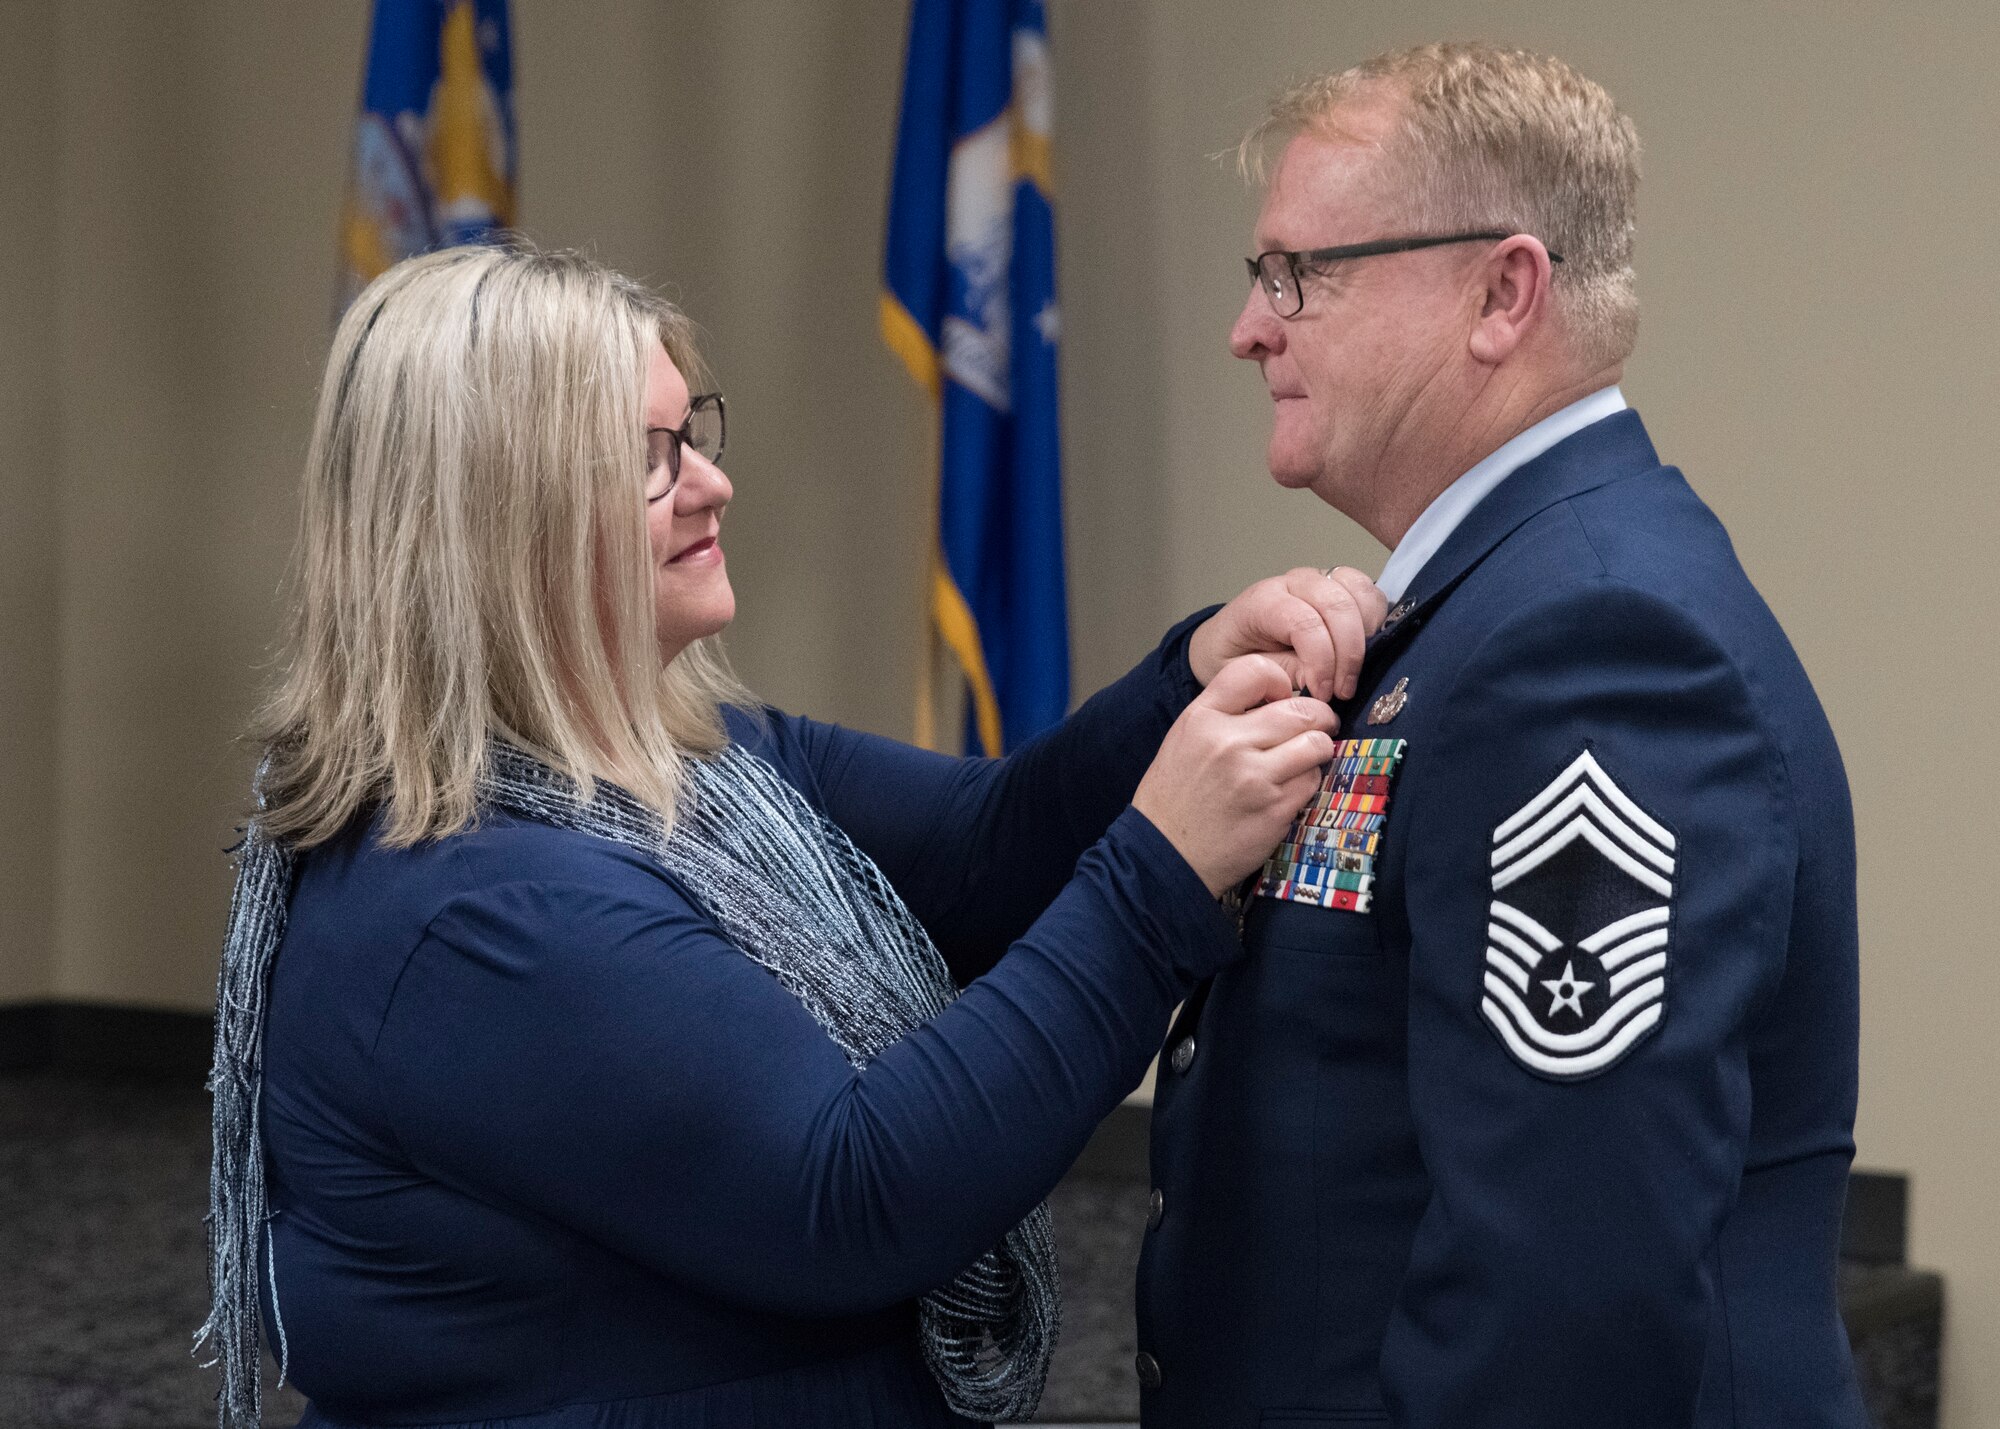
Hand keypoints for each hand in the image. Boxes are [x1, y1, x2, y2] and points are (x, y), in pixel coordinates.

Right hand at [1133, 655, 1339, 896]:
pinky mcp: (1274, 809)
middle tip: (1320, 725)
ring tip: (1309, 756)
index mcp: (1202, 719)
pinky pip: (1312, 781)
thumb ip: (1224, 714)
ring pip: (1315, 744)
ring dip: (1318, 749)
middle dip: (1319, 717)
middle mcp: (1228, 742)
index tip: (1284, 697)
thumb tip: (1275, 699)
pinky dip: (1308, 782)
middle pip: (1301, 710)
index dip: (1280, 681)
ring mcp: (1255, 777)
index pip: (1256, 671)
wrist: (1165, 855)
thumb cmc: (1174, 798)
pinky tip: (1291, 788)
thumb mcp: (1184, 740)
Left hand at [1188, 566, 1388, 701]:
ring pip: (1360, 592)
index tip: (1325, 695)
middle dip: (1348, 653)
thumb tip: (1324, 681)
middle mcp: (1294, 582)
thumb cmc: (1234, 657)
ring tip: (1355, 670)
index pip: (1303, 622)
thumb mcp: (1246, 674)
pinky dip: (1377, 620)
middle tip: (1344, 691)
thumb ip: (1285, 673)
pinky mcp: (1340, 586)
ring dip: (1367, 635)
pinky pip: (1370, 592)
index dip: (1321, 661)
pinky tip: (1366, 650)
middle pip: (1337, 604)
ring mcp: (1320, 580)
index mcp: (1263, 601)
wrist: (1228, 641)